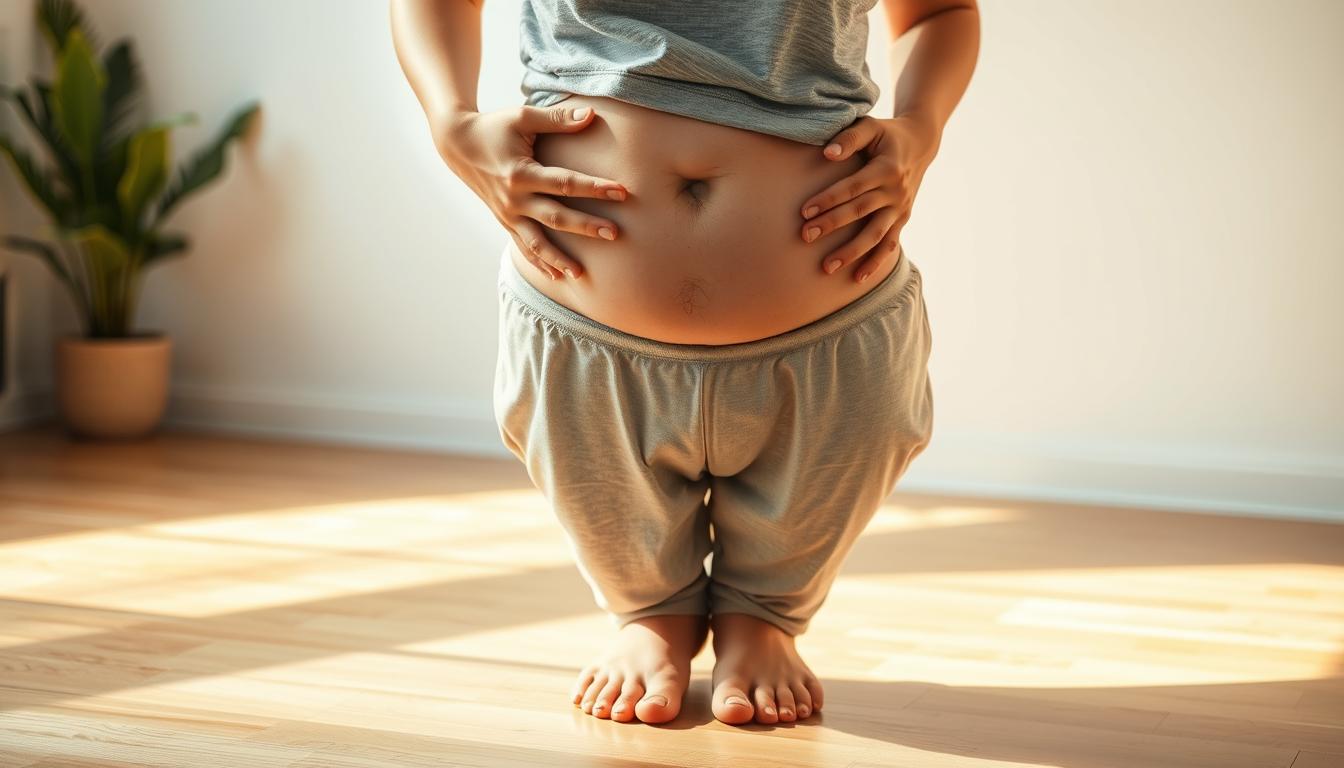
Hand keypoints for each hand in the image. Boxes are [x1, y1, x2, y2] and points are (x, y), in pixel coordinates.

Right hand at [433, 104, 627, 280]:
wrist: (457, 144)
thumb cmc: (493, 126)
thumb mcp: (523, 117)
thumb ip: (558, 118)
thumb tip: (592, 115)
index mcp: (520, 173)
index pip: (564, 183)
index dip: (594, 187)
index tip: (622, 191)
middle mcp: (513, 199)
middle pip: (556, 217)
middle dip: (586, 226)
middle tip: (615, 233)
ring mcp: (507, 214)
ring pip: (537, 242)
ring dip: (559, 259)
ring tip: (582, 274)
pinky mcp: (504, 221)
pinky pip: (523, 247)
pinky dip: (539, 262)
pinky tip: (557, 276)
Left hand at [799, 115, 939, 282]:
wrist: (920, 144)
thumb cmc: (886, 134)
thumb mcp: (870, 126)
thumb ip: (849, 137)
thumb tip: (827, 153)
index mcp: (886, 168)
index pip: (853, 187)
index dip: (829, 199)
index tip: (804, 211)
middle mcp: (896, 191)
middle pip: (860, 212)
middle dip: (832, 225)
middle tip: (804, 236)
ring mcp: (900, 208)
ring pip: (875, 234)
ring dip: (852, 252)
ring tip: (826, 267)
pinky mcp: (902, 219)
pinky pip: (889, 244)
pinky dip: (875, 262)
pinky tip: (857, 278)